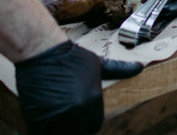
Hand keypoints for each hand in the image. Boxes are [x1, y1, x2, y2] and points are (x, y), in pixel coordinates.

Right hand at [15, 40, 142, 133]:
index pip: (94, 125)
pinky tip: (41, 119)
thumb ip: (119, 69)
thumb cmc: (70, 56)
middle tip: (64, 113)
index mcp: (92, 100)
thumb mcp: (98, 63)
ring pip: (60, 133)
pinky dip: (41, 128)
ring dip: (56, 127)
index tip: (78, 114)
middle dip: (72, 125)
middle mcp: (76, 110)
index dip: (87, 122)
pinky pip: (40, 132)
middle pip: (78, 131)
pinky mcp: (37, 117)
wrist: (42, 50)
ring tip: (53, 114)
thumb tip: (139, 67)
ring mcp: (56, 115)